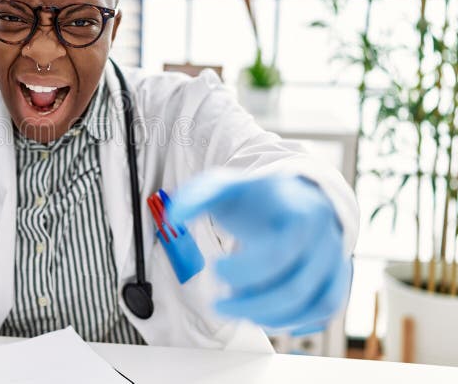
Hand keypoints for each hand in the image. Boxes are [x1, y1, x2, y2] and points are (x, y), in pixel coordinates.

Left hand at [167, 171, 351, 334]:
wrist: (294, 198)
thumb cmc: (258, 197)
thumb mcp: (227, 187)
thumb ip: (198, 197)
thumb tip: (174, 217)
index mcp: (302, 212)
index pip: (278, 253)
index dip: (244, 270)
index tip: (215, 269)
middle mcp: (327, 240)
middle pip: (295, 288)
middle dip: (251, 305)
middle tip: (218, 305)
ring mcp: (336, 262)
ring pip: (314, 306)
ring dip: (272, 319)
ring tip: (239, 312)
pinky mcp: (336, 281)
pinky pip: (323, 314)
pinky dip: (294, 322)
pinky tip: (264, 316)